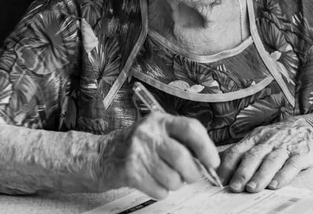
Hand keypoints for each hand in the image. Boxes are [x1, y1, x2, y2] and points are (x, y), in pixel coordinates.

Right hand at [97, 112, 219, 198]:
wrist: (100, 156)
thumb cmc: (134, 146)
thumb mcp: (156, 133)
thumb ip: (180, 141)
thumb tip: (206, 161)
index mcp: (159, 120)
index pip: (190, 128)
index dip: (206, 147)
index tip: (212, 162)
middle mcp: (149, 133)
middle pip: (183, 157)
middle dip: (193, 173)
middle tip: (192, 176)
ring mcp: (138, 152)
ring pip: (173, 178)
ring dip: (175, 184)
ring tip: (166, 177)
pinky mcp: (130, 172)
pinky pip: (159, 190)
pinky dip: (161, 192)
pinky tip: (152, 182)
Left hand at [217, 116, 312, 192]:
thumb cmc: (288, 135)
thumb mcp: (265, 137)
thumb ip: (247, 150)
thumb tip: (223, 166)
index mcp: (257, 136)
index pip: (238, 150)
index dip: (227, 164)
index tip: (218, 178)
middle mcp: (270, 140)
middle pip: (253, 156)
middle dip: (242, 172)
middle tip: (233, 187)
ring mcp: (287, 146)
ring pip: (271, 161)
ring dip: (260, 175)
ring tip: (251, 188)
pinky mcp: (303, 153)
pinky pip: (292, 165)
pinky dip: (283, 175)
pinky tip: (275, 185)